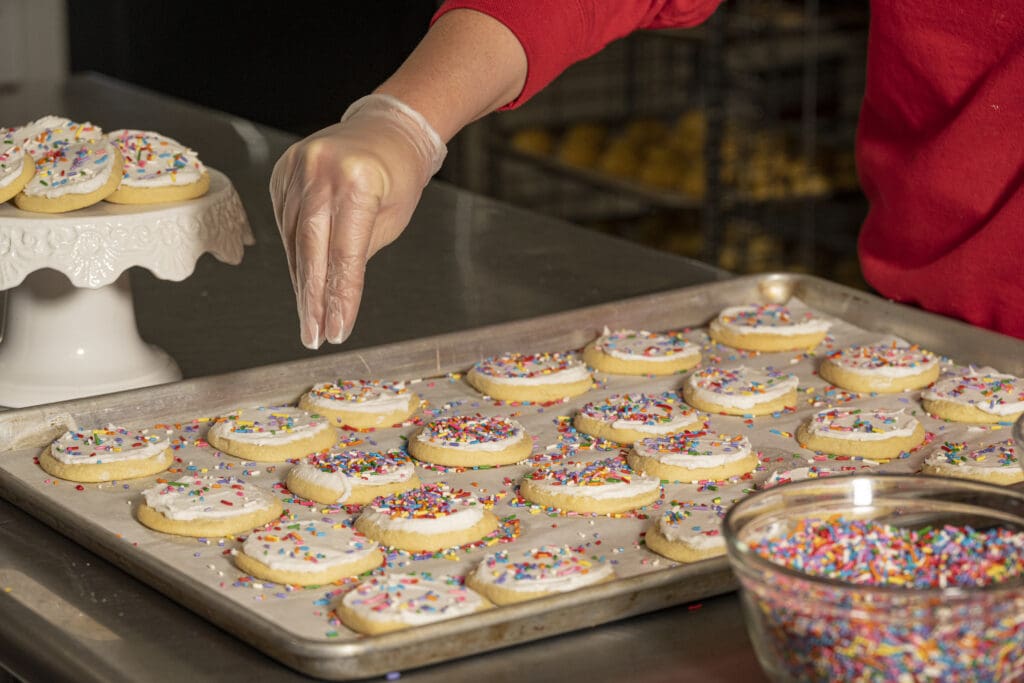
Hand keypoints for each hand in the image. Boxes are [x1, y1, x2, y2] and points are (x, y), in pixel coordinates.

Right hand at [270, 94, 446, 348]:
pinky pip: (285, 222)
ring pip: (294, 240)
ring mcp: (297, 168)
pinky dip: (295, 254)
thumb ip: (359, 253)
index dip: (340, 297)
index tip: (338, 330)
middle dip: (312, 299)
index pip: (345, 254)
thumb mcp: (391, 218)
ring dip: (301, 283)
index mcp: (358, 181)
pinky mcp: (282, 171)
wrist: (386, 128)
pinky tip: (301, 281)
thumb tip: (332, 294)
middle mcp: (322, 171)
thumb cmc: (397, 175)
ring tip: (310, 317)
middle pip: (311, 249)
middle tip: (314, 335)